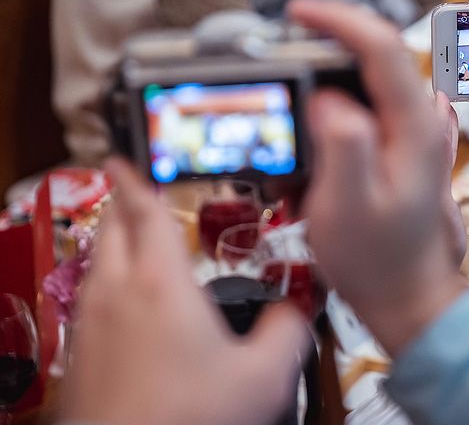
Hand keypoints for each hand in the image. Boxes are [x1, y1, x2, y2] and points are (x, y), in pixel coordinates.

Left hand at [63, 160, 306, 424]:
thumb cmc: (187, 418)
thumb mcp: (263, 375)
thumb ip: (289, 329)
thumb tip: (300, 307)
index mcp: (159, 283)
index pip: (142, 212)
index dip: (135, 179)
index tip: (125, 158)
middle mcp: (115, 295)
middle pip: (111, 230)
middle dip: (123, 203)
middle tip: (135, 190)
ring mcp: (90, 326)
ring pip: (97, 264)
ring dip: (114, 243)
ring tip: (135, 240)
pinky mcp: (79, 356)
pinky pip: (91, 301)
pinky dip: (108, 284)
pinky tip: (129, 306)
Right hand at [287, 0, 466, 355]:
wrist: (408, 296)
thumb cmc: (379, 261)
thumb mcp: (348, 206)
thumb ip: (342, 144)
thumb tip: (327, 99)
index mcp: (412, 127)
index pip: (381, 46)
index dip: (338, 20)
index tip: (298, 12)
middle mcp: (419, 122)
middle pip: (378, 52)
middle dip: (329, 38)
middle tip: (285, 41)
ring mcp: (412, 133)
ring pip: (370, 77)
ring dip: (328, 71)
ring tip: (290, 81)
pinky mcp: (398, 147)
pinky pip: (366, 105)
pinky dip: (332, 104)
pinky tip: (309, 126)